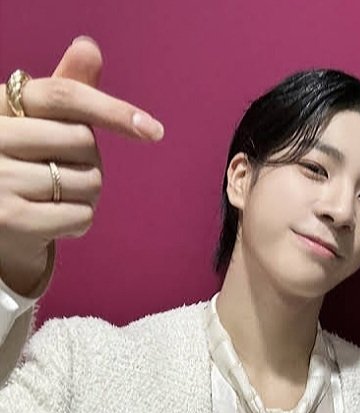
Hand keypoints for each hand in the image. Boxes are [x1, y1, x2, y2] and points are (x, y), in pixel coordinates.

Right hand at [0, 36, 163, 295]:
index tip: (154, 131)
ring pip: (87, 181)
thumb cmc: (25, 174)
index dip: (112, 110)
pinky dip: (81, 223)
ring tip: (61, 203)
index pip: (64, 96)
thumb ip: (64, 96)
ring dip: (89, 198)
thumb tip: (88, 48)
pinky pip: (80, 215)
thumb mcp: (38, 130)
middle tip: (68, 179)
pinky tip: (60, 225)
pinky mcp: (12, 220)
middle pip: (84, 141)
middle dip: (92, 164)